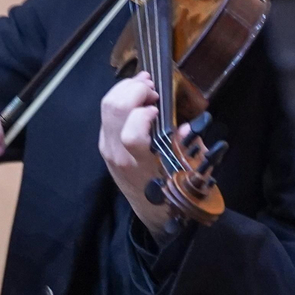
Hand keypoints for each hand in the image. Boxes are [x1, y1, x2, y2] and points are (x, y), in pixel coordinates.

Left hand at [99, 73, 178, 236]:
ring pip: (106, 106)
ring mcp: (107, 147)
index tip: (159, 108)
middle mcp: (118, 154)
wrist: (152, 210)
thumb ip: (188, 147)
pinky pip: (106, 112)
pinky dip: (120, 96)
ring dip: (125, 88)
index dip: (143, 114)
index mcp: (140, 164)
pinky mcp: (104, 142)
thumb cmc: (173, 190)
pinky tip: (135, 94)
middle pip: (114, 110)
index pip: (131, 135)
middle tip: (152, 87)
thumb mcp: (190, 172)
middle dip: (134, 89)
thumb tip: (187, 127)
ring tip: (144, 84)